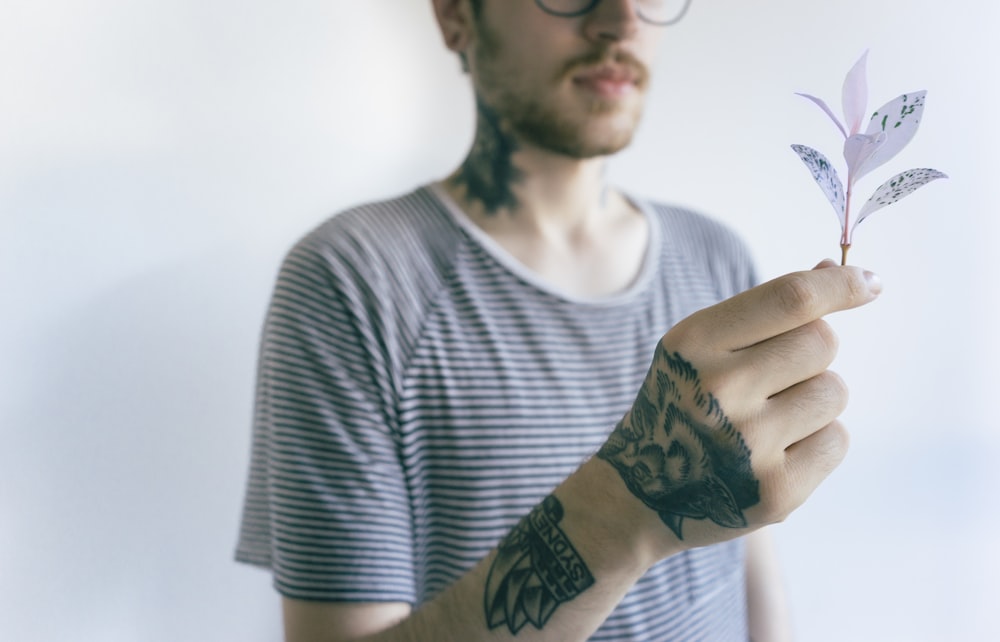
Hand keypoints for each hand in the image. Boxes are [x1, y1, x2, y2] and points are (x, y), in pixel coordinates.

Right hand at [597, 260, 880, 551]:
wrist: (639, 493)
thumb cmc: (683, 404)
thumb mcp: (700, 349)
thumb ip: (764, 310)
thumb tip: (835, 268)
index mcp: (694, 344)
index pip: (791, 299)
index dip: (841, 285)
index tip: (870, 281)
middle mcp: (718, 390)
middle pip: (822, 342)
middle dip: (811, 354)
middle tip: (773, 379)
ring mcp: (748, 444)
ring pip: (834, 391)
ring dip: (813, 400)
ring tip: (767, 421)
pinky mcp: (775, 492)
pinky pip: (837, 440)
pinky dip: (816, 443)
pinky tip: (774, 453)